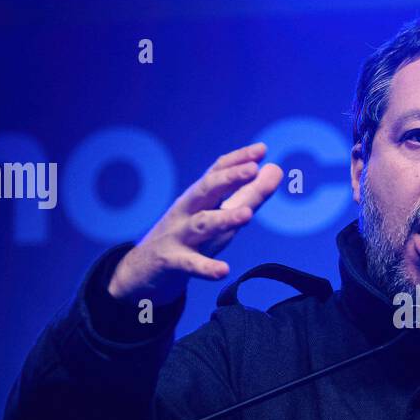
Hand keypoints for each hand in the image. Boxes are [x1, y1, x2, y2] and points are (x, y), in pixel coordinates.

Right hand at [107, 143, 283, 304]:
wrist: (143, 270)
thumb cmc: (188, 238)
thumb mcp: (219, 215)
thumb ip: (248, 195)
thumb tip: (275, 169)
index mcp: (199, 198)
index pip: (217, 172)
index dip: (238, 160)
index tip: (261, 149)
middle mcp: (187, 212)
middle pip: (206, 190)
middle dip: (229, 178)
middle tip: (253, 169)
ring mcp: (178, 236)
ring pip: (201, 224)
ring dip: (224, 218)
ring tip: (247, 215)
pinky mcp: (172, 262)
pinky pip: (191, 264)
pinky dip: (206, 267)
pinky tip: (224, 270)